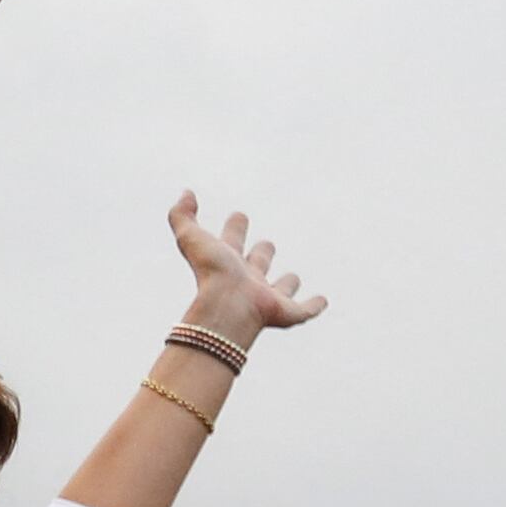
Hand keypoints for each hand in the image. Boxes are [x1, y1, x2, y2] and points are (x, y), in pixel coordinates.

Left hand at [169, 194, 327, 348]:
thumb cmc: (210, 273)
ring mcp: (267, 298)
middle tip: (266, 245)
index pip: (232, 241)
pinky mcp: (286, 313)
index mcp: (226, 263)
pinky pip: (304, 310)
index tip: (238, 216)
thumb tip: (186, 193)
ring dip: (286, 284)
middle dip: (261, 255)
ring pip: (280, 289)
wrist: (227, 307)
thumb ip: (182, 215)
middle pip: (258, 264)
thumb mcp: (190, 238)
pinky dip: (314, 306)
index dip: (235, 229)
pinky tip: (323, 300)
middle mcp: (247, 281)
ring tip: (293, 278)